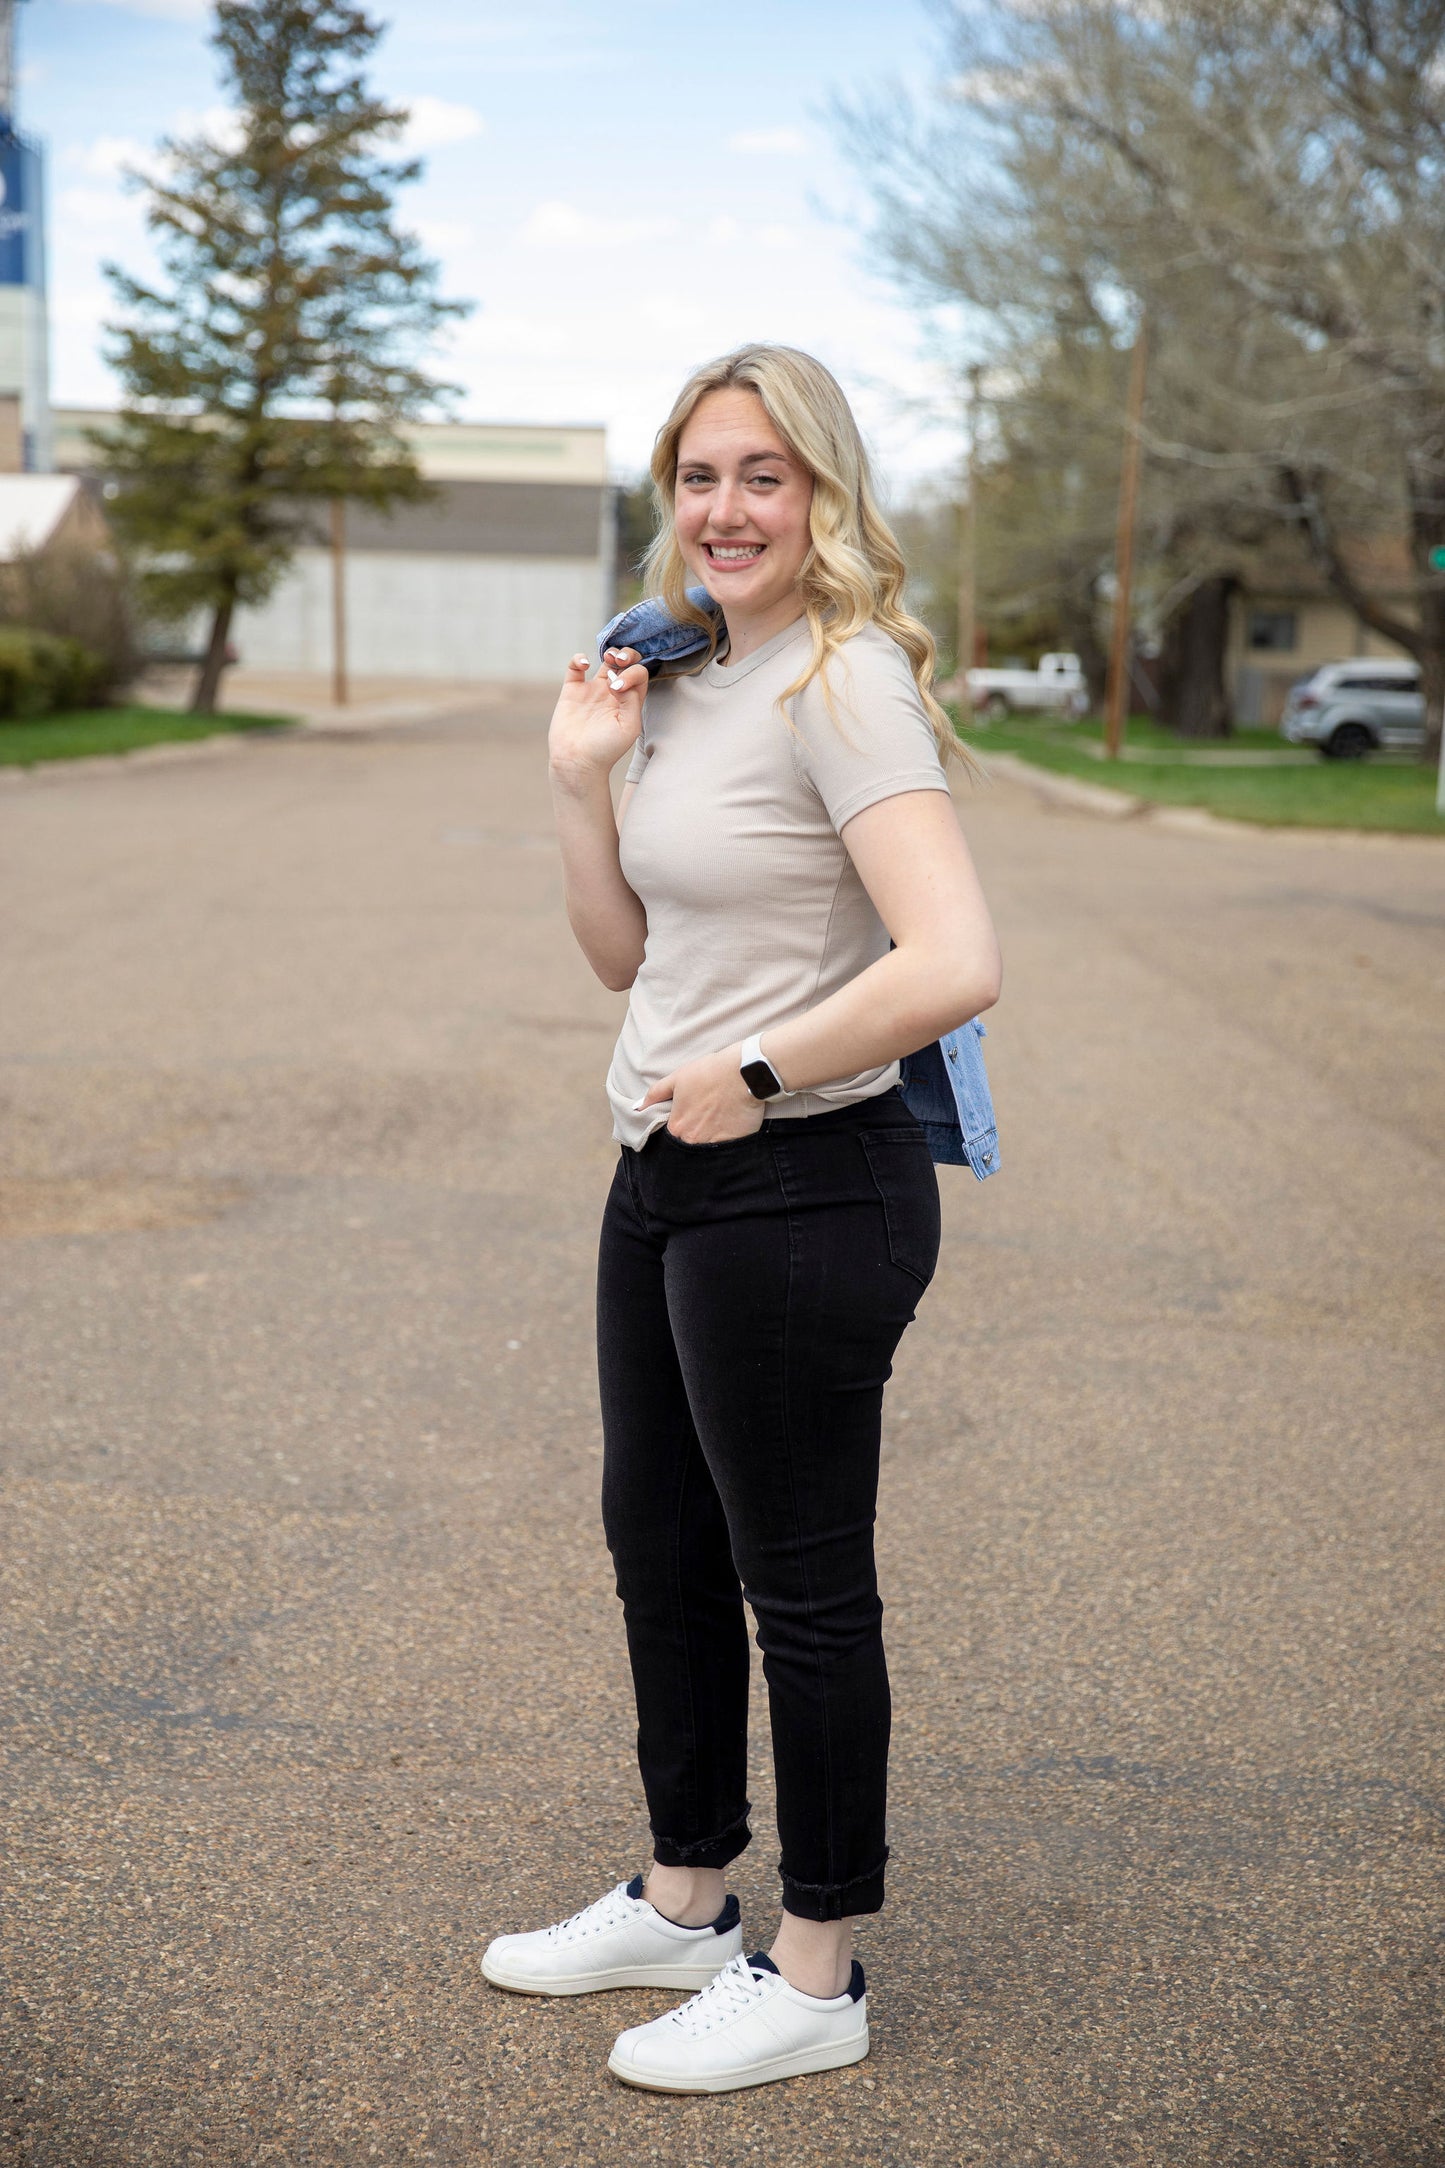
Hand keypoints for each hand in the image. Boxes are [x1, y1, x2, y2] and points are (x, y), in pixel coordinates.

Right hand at [548, 647, 647, 782]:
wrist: (577, 762)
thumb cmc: (606, 749)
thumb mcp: (629, 726)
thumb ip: (632, 699)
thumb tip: (620, 678)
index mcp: (631, 701)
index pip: (640, 674)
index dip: (633, 672)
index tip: (618, 687)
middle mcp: (614, 693)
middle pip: (627, 662)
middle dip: (627, 654)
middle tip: (619, 660)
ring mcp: (593, 690)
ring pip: (605, 660)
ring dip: (610, 652)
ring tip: (608, 658)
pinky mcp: (572, 691)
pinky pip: (575, 666)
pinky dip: (578, 659)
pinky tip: (583, 663)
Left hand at [639, 1045, 765, 1143]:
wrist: (745, 1073)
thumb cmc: (710, 1072)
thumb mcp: (678, 1077)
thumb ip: (656, 1094)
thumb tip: (637, 1107)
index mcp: (677, 1126)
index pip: (671, 1138)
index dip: (679, 1128)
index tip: (689, 1118)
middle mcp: (692, 1140)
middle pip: (689, 1146)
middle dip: (694, 1136)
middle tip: (706, 1120)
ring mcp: (713, 1145)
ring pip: (707, 1149)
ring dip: (710, 1140)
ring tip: (719, 1123)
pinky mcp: (734, 1145)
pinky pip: (726, 1150)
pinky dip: (726, 1141)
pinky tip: (731, 1126)